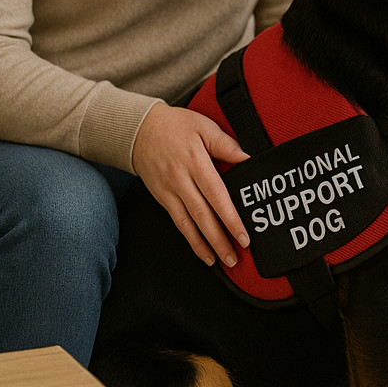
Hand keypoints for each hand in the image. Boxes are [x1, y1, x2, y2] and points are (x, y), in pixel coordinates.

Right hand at [132, 103, 251, 267]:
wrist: (138, 130)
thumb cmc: (176, 126)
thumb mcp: (204, 127)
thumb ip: (226, 145)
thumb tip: (249, 159)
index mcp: (196, 162)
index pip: (216, 195)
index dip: (230, 217)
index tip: (243, 234)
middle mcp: (181, 180)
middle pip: (203, 215)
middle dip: (220, 239)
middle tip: (236, 256)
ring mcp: (170, 192)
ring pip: (188, 224)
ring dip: (205, 245)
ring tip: (220, 260)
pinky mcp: (162, 198)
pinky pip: (178, 223)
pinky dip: (190, 239)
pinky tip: (202, 252)